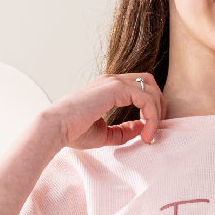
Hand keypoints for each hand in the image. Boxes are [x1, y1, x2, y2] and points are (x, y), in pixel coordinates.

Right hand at [47, 73, 164, 151]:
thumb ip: (124, 130)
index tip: (149, 132)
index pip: (140, 88)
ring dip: (156, 112)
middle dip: (159, 105)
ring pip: (150, 89)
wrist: (56, 128)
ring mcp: (114, 82)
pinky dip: (151, 116)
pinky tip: (145, 134)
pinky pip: (145, 98)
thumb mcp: (106, 133)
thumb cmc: (74, 132)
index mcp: (109, 87)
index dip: (151, 108)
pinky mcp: (115, 89)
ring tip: (150, 134)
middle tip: (156, 129)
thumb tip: (143, 128)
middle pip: (149, 83)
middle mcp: (112, 80)